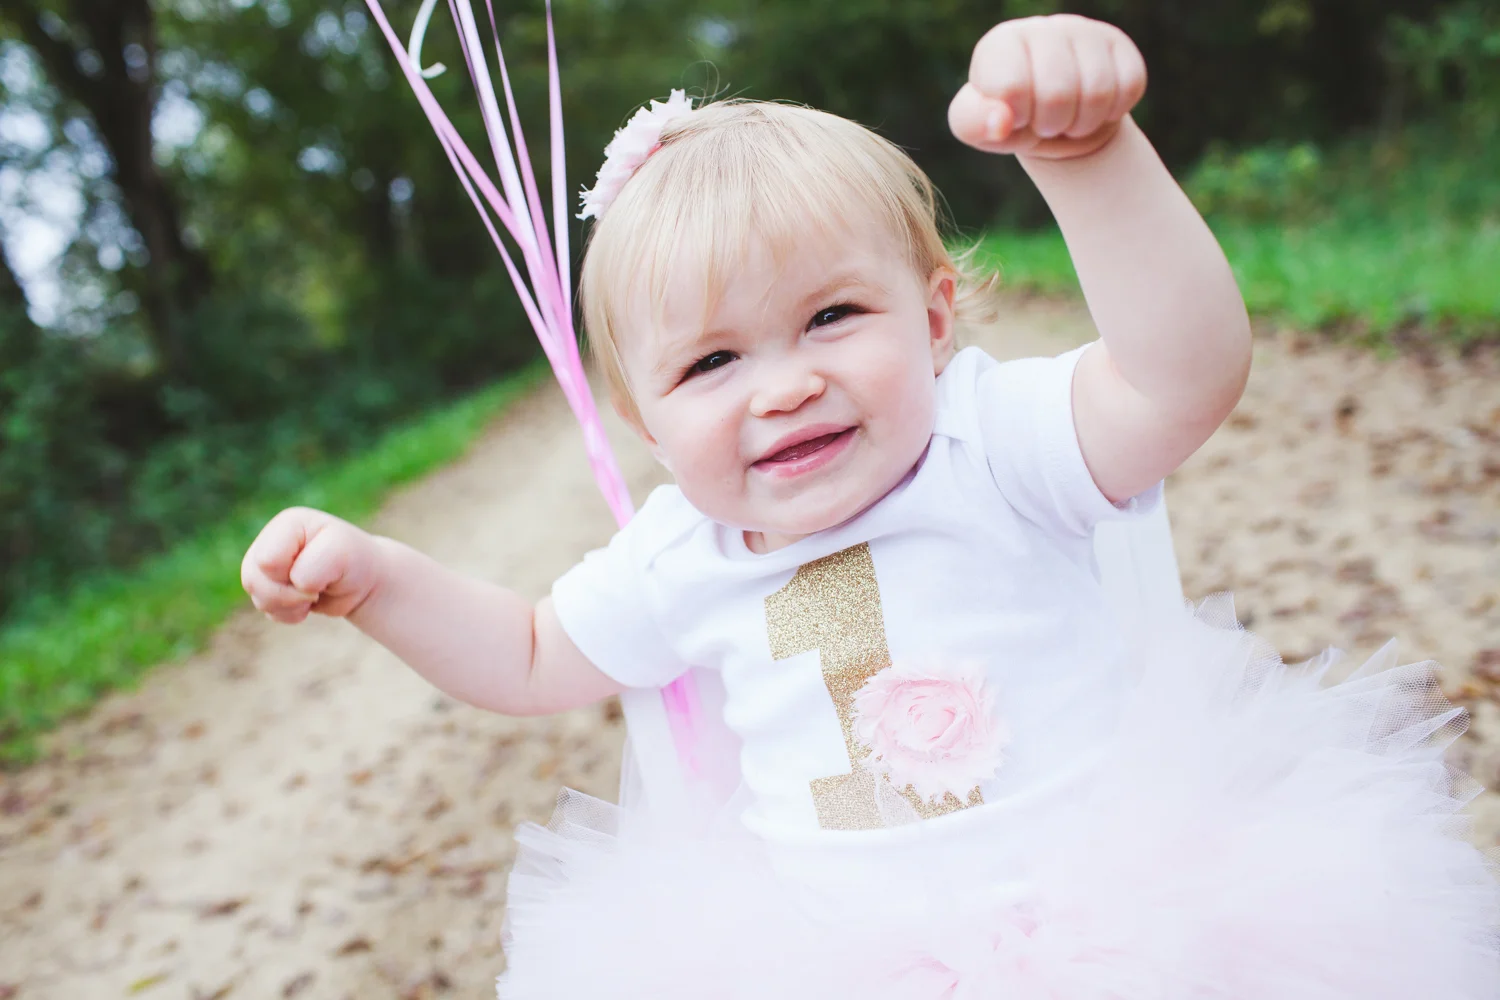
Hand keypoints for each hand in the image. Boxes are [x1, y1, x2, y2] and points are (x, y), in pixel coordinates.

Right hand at [240, 507, 381, 623]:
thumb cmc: (353, 560)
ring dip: (289, 605)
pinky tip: (305, 603)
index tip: (324, 570)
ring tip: (313, 594)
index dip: (296, 575)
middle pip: (254, 580)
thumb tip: (296, 584)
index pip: (268, 561)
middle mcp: (271, 540)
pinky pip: (265, 610)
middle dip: (289, 594)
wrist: (362, 580)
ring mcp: (266, 564)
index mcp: (287, 524)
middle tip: (318, 587)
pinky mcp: (268, 585)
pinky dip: (288, 614)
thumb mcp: (342, 553)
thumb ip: (315, 564)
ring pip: (258, 598)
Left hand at [948, 15, 1146, 160]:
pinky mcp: (1118, 44)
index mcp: (1000, 44)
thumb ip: (975, 123)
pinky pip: (1129, 86)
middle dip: (1052, 124)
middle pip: (1058, 94)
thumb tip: (1001, 121)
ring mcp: (1083, 31)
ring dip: (1083, 123)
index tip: (1016, 117)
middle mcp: (1041, 28)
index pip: (1013, 87)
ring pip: (1098, 92)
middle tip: (1046, 123)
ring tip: (1069, 119)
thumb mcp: (978, 127)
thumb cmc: (1010, 121)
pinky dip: (1112, 112)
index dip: (1019, 118)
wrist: (1056, 121)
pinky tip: (1095, 108)